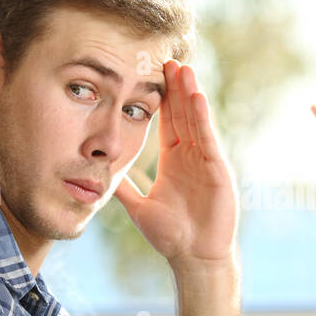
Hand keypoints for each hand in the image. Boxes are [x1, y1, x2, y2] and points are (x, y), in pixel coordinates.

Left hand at [113, 60, 237, 269]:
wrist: (193, 257)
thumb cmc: (171, 236)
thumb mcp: (139, 207)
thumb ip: (124, 188)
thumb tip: (98, 176)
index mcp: (173, 161)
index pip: (167, 122)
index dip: (161, 99)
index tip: (153, 75)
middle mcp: (190, 156)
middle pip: (182, 114)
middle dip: (175, 88)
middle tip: (168, 58)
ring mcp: (205, 161)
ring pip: (195, 121)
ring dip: (189, 94)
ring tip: (183, 68)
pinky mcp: (217, 169)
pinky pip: (208, 138)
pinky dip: (202, 118)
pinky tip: (197, 97)